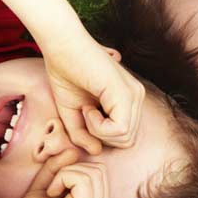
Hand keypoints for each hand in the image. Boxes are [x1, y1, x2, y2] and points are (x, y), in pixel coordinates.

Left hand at [5, 160, 112, 197]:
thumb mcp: (45, 187)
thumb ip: (58, 169)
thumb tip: (73, 151)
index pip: (99, 174)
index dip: (75, 171)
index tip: (53, 186)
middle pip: (100, 171)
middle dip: (73, 169)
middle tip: (52, 185)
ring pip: (94, 172)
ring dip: (67, 173)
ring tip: (51, 190)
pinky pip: (83, 179)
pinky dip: (64, 178)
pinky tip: (50, 193)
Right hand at [43, 37, 144, 153]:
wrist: (61, 45)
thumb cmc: (65, 74)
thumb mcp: (72, 114)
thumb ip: (83, 135)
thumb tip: (97, 151)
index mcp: (129, 100)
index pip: (125, 137)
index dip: (101, 135)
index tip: (85, 114)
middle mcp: (137, 97)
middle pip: (127, 141)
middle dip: (101, 135)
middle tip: (85, 111)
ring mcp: (134, 94)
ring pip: (124, 138)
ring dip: (98, 130)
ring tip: (86, 107)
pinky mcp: (125, 93)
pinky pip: (119, 129)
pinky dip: (99, 126)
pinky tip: (88, 108)